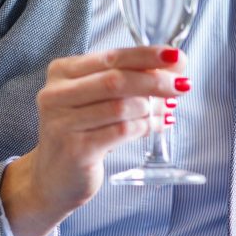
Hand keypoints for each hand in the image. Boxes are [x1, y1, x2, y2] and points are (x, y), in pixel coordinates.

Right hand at [0, 46, 187, 235]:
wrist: (52, 179)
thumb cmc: (81, 132)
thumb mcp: (98, 98)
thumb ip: (128, 78)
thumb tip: (174, 65)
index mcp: (62, 72)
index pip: (112, 56)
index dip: (147, 56)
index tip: (176, 58)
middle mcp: (57, 94)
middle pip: (117, 80)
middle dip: (156, 81)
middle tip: (182, 86)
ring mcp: (63, 123)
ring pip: (122, 107)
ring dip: (153, 107)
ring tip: (169, 109)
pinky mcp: (76, 150)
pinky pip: (122, 132)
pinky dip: (147, 127)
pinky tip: (160, 125)